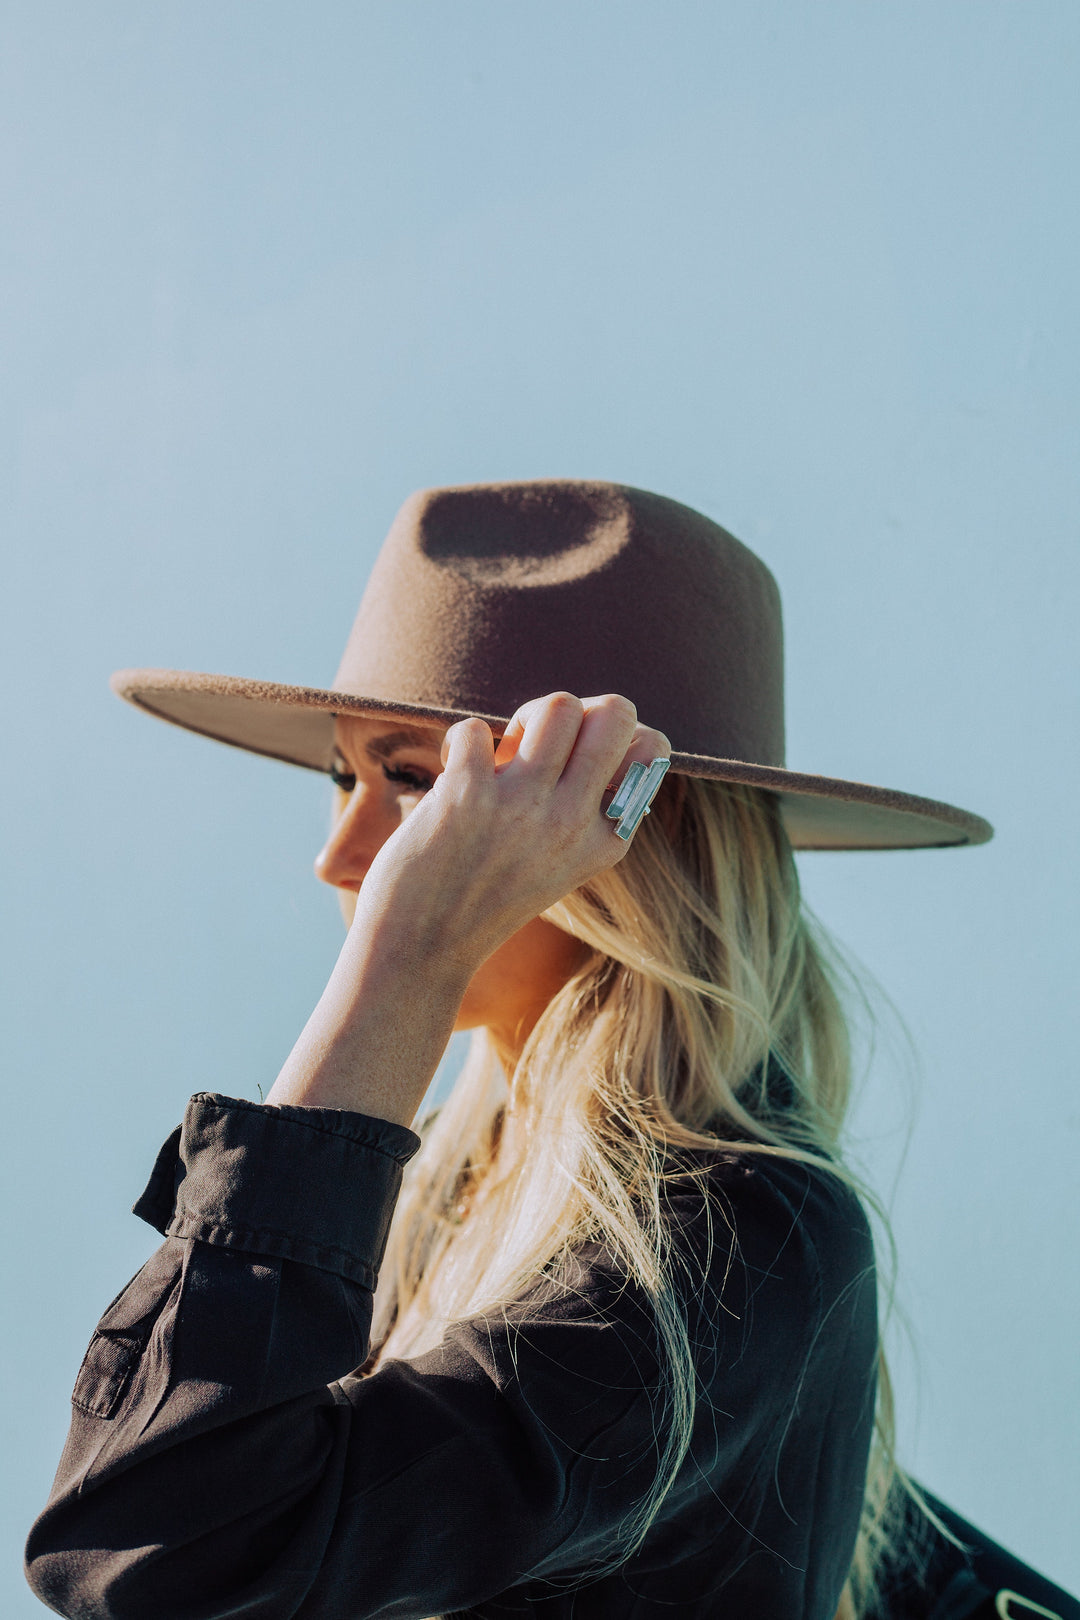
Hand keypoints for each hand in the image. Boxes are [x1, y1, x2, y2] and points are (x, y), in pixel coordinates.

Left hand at [266, 693, 669, 1122]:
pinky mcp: (468, 796)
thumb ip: (583, 804)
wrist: (423, 948)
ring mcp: (524, 808)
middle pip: (616, 711)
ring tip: (499, 752)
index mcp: (607, 839)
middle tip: (539, 743)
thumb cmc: (486, 896)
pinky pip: (474, 727)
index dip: (611, 731)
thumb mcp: (560, 861)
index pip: (650, 747)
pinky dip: (460, 740)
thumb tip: (588, 718)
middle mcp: (574, 822)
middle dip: (578, 708)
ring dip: (524, 715)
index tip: (575, 755)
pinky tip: (452, 772)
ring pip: (557, 705)